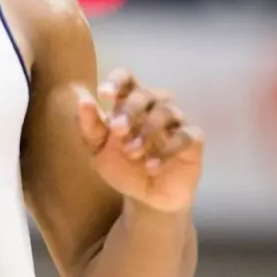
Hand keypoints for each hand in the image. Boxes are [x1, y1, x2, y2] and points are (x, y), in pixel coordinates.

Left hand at [75, 70, 203, 212]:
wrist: (146, 199)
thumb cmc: (122, 166)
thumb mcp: (98, 151)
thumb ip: (90, 126)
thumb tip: (83, 99)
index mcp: (129, 102)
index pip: (127, 77)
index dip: (117, 81)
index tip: (104, 95)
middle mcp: (154, 106)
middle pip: (145, 94)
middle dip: (129, 110)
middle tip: (117, 131)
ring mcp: (176, 122)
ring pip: (166, 111)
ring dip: (147, 131)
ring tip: (132, 153)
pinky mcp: (193, 141)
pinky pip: (186, 135)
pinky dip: (168, 150)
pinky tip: (152, 166)